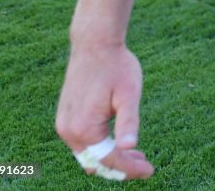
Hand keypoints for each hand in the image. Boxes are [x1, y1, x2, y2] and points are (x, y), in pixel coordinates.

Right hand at [56, 43, 154, 180]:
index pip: (109, 160)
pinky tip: (118, 141)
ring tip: (136, 155)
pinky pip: (82, 142)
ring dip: (110, 158)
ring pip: (88, 154)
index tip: (151, 171)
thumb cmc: (116, 66)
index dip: (130, 169)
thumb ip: (128, 122)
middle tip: (145, 165)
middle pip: (96, 162)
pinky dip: (100, 146)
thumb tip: (129, 147)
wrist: (94, 44)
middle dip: (120, 167)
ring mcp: (64, 124)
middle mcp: (68, 131)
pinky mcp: (65, 116)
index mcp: (84, 129)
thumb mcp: (128, 94)